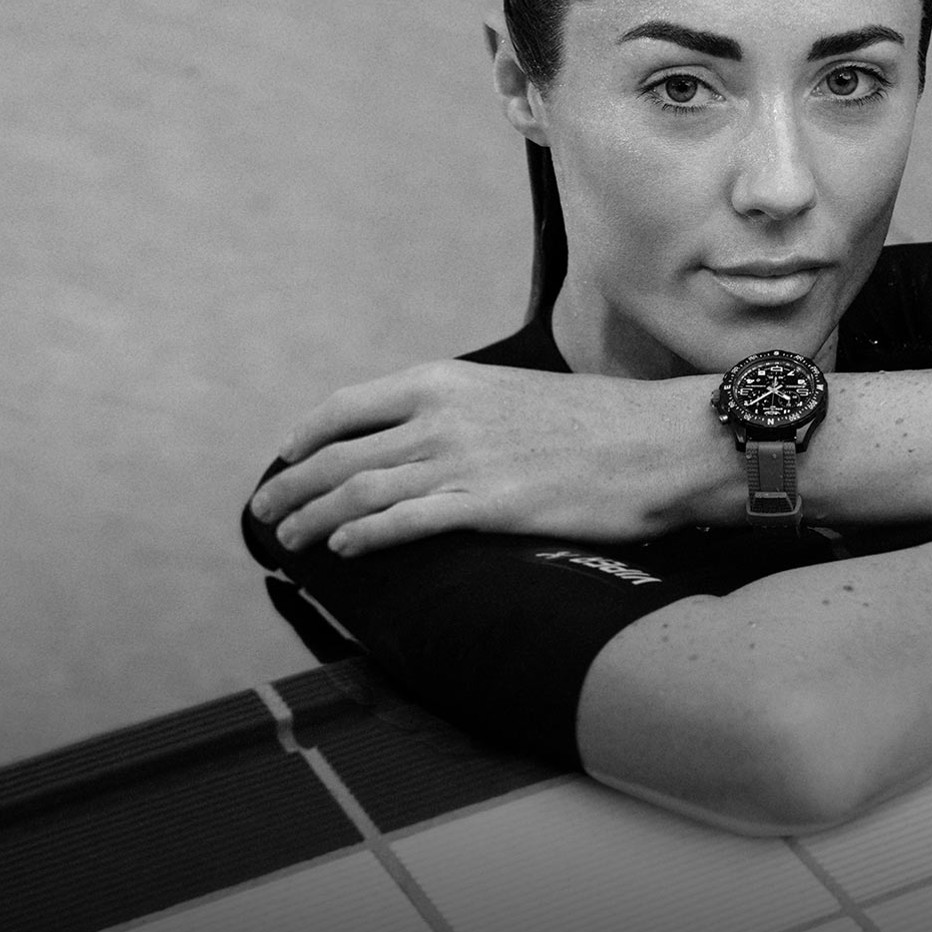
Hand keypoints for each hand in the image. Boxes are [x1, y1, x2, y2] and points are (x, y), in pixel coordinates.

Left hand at [248, 360, 720, 554]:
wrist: (665, 441)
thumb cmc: (604, 424)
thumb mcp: (518, 397)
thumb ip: (468, 414)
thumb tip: (433, 443)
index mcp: (449, 382)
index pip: (348, 406)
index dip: (305, 437)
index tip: (284, 459)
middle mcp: (445, 415)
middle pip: (340, 452)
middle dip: (291, 484)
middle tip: (266, 513)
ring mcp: (465, 460)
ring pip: (359, 489)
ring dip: (312, 516)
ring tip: (290, 539)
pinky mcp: (491, 505)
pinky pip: (405, 522)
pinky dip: (362, 535)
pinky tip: (342, 549)